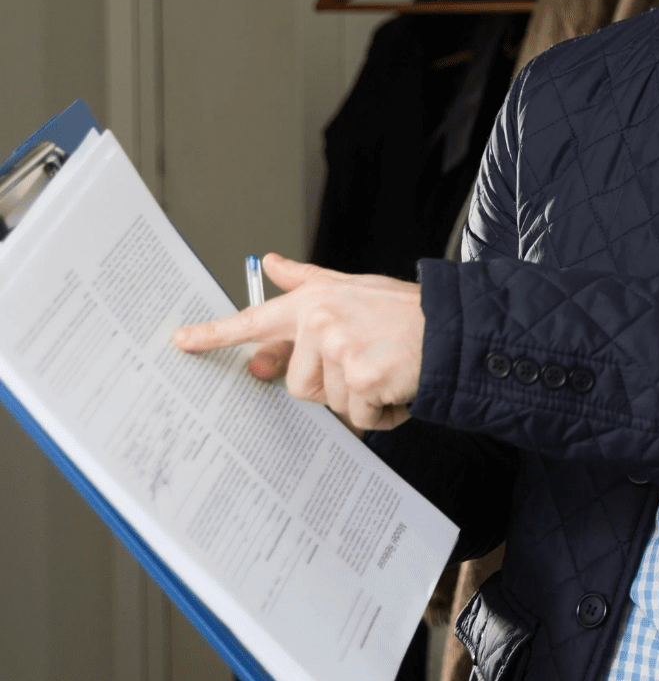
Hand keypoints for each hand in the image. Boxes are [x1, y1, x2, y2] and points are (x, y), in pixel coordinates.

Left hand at [172, 252, 424, 430]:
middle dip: (332, 386)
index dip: (215, 334)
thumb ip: (311, 283)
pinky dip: (381, 414)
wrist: (457, 328)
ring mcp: (339, 350)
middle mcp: (321, 322)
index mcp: (315, 302)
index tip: (180, 342)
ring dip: (361, 400)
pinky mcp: (361, 377)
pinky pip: (359, 416)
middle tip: (367, 365)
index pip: (255, 319)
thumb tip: (274, 264)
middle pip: (298, 383)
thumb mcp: (356, 289)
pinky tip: (399, 389)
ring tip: (389, 373)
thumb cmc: (409, 313)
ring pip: (330, 402)